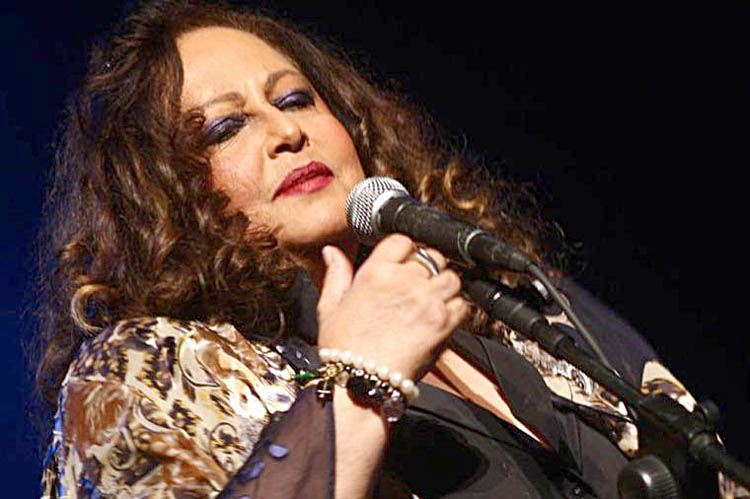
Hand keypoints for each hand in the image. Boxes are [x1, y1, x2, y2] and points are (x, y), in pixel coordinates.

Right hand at [317, 234, 468, 380]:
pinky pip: (462, 303)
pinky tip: (440, 316)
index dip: (404, 249)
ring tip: (431, 300)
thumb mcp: (330, 306)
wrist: (362, 384)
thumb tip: (331, 251)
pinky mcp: (444, 322)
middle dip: (426, 267)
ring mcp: (427, 300)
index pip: (402, 240)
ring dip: (444, 285)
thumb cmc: (344, 349)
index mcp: (376, 272)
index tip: (404, 261)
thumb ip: (336, 273)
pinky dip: (456, 308)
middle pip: (430, 255)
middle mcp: (404, 281)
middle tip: (418, 284)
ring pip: (451, 276)